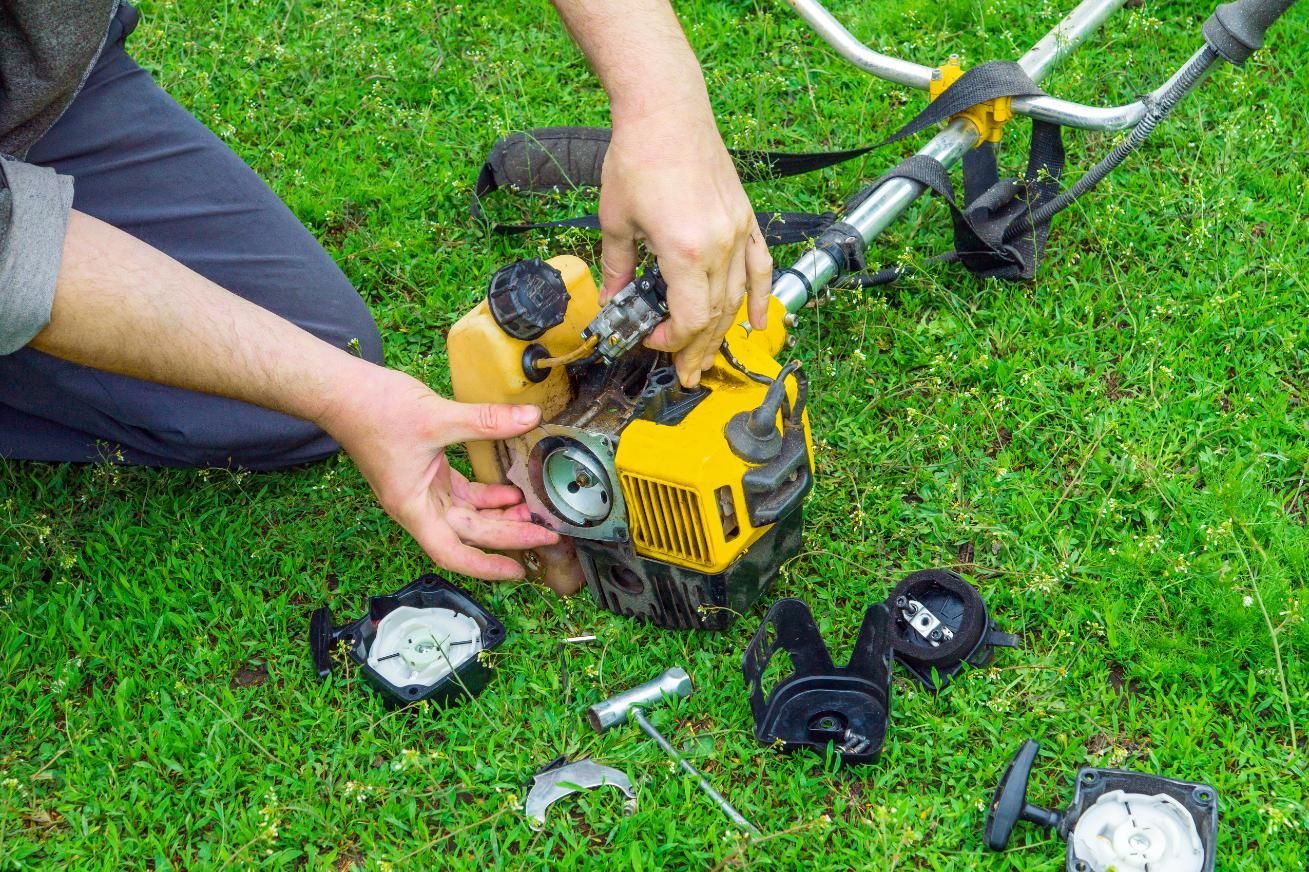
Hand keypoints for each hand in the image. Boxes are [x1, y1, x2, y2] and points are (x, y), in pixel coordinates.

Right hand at [322, 366, 559, 579]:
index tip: (517, 570)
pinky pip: (462, 494)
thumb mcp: (437, 417)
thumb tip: (529, 418)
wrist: (342, 391)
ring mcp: (422, 490)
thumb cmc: (374, 411)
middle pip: (468, 533)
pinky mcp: (426, 473)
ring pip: (467, 515)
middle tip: (545, 532)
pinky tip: (510, 490)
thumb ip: (486, 421)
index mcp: (413, 506)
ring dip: (499, 516)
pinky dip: (486, 495)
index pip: (452, 552)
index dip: (485, 566)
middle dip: (508, 535)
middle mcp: (418, 505)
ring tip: (533, 511)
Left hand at [598, 107, 772, 386]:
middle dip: (697, 349)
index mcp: (685, 250)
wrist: (666, 110)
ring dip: (723, 332)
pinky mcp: (745, 217)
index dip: (672, 340)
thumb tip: (612, 300)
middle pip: (715, 315)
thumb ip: (617, 268)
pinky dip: (760, 298)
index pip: (689, 317)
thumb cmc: (637, 158)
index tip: (650, 340)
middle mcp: (719, 245)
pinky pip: (760, 267)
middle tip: (685, 374)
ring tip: (708, 358)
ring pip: (738, 298)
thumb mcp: (615, 220)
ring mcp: (737, 231)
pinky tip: (757, 323)